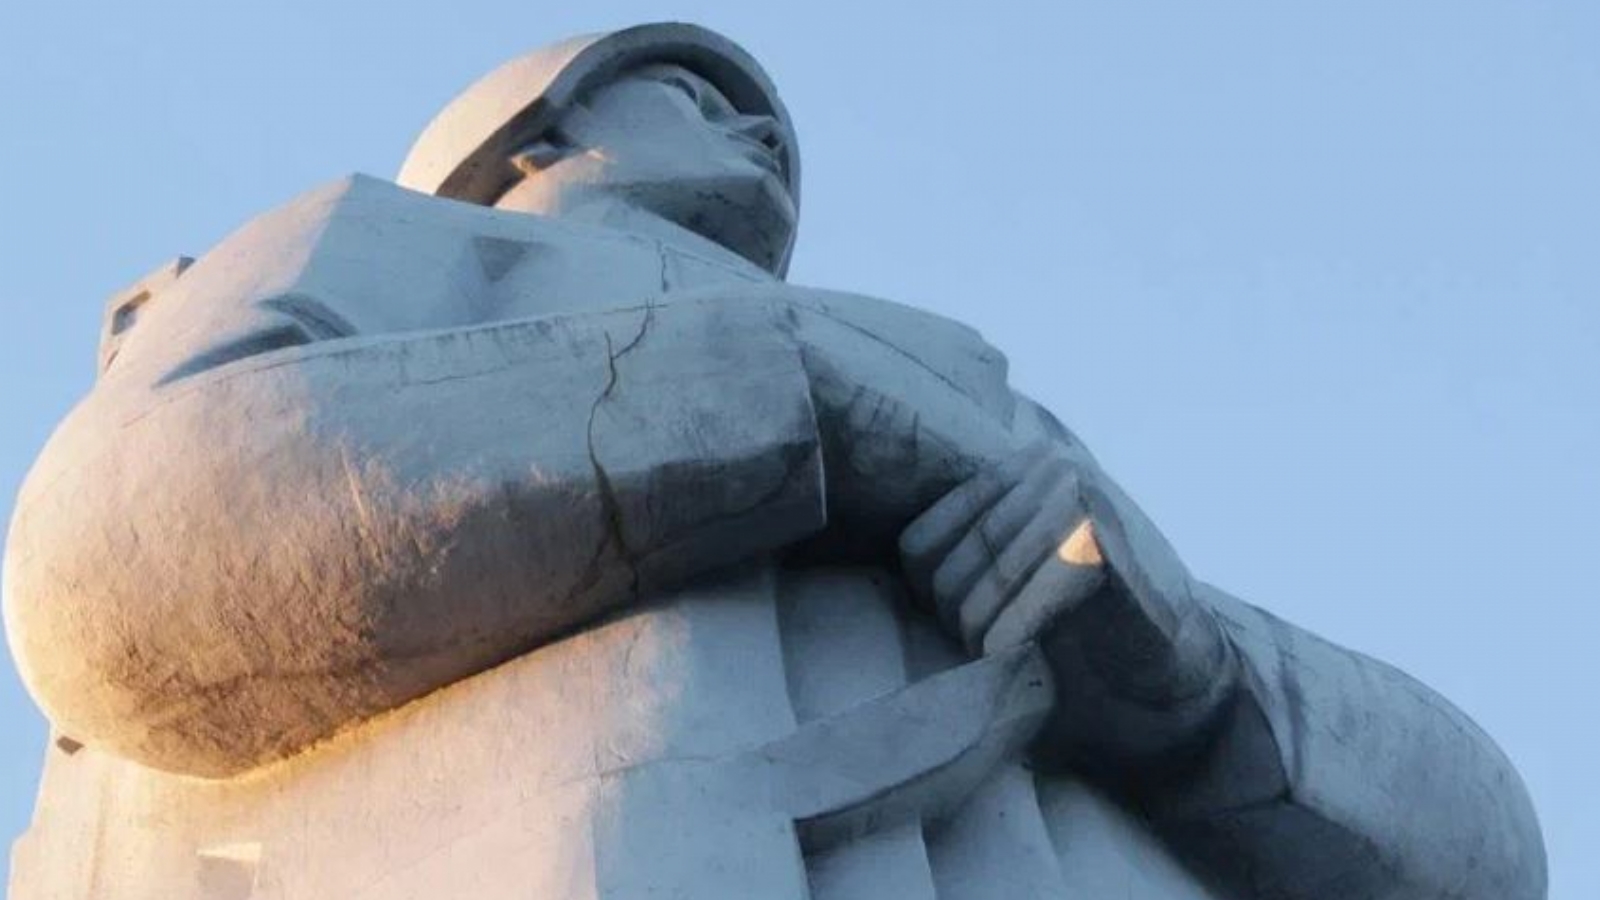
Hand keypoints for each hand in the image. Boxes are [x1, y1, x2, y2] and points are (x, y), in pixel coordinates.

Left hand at [900, 441, 1236, 760]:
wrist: (1172, 670)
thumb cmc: (1081, 626)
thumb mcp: (1010, 570)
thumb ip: (963, 547)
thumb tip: (874, 555)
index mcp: (1014, 467)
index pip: (918, 541)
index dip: (929, 599)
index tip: (963, 625)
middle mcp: (1047, 467)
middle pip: (947, 567)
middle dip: (959, 622)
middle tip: (989, 647)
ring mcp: (1081, 500)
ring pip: (980, 586)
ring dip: (985, 635)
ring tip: (1009, 652)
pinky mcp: (1104, 546)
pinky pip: (1024, 604)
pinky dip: (1015, 637)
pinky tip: (1022, 652)